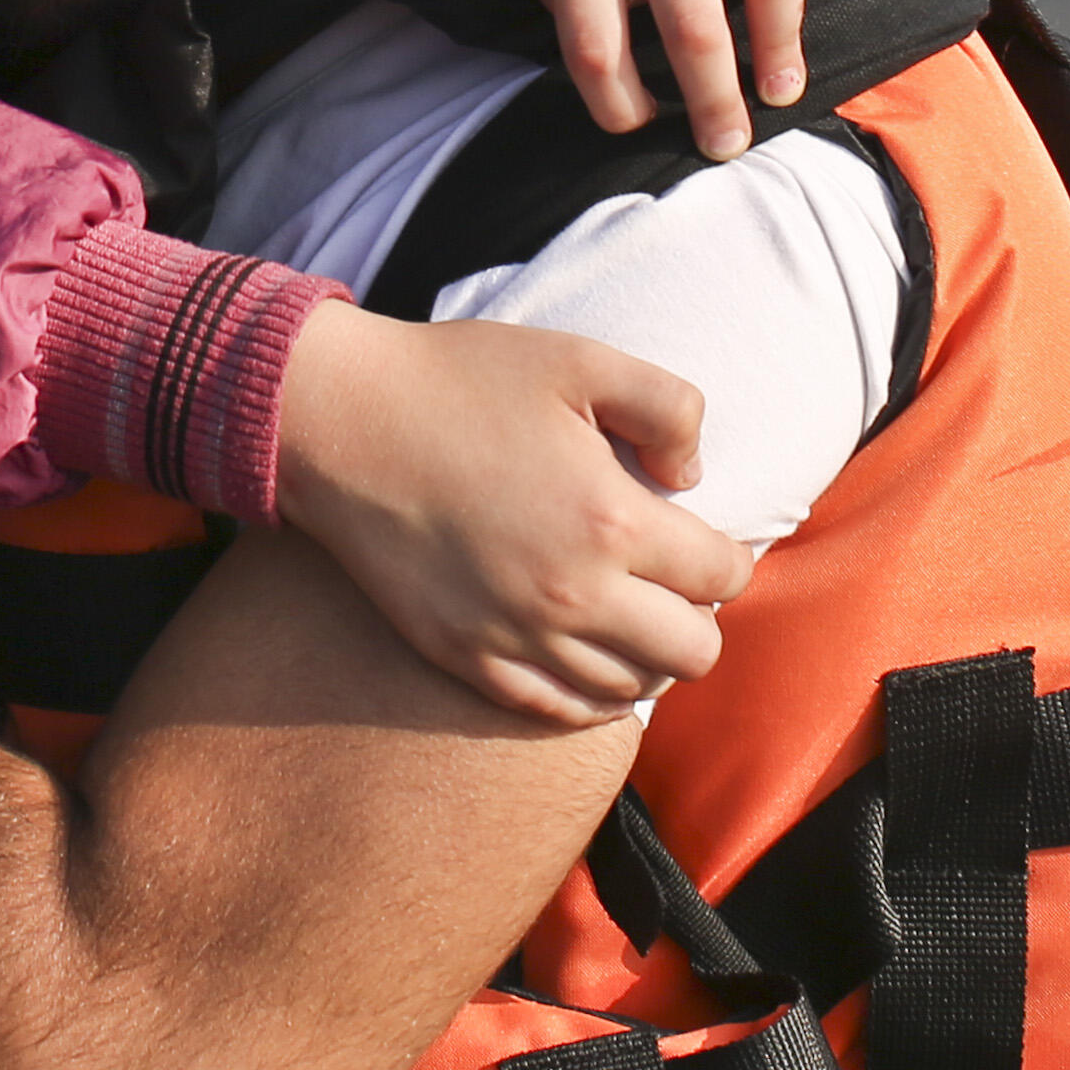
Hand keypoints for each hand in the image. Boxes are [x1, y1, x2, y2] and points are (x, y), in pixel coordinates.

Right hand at [275, 303, 752, 721]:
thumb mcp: (580, 359)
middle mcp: (572, 595)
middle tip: (669, 581)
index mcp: (611, 519)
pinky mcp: (464, 655)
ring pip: (631, 689)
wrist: (340, 419)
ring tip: (627, 611)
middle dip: (699, 615)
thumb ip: (670, 406)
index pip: (722, 575)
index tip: (705, 539)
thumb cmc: (459, 380)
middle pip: (695, 653)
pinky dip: (589, 692)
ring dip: (646, 654)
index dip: (729, 556)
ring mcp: (515, 634)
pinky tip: (585, 653)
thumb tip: (692, 475)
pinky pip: (558, 710)